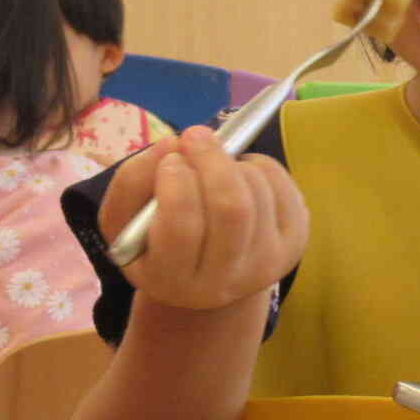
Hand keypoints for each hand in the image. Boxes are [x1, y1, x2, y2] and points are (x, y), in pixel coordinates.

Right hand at [98, 127, 307, 311]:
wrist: (207, 275)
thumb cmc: (156, 240)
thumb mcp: (124, 219)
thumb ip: (133, 181)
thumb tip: (173, 144)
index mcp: (171, 281)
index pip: (181, 227)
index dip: (175, 183)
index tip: (171, 160)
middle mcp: (223, 283)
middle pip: (232, 209)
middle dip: (212, 160)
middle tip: (194, 136)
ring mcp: (265, 265)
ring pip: (257, 191)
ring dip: (232, 162)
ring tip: (214, 165)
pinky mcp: (294, 244)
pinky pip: (282, 185)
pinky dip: (259, 164)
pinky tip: (240, 174)